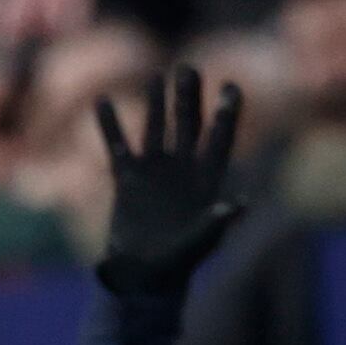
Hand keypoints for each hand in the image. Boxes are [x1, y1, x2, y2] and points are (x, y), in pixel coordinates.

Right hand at [90, 65, 244, 294]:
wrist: (144, 276)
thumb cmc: (178, 262)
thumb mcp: (201, 243)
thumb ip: (217, 221)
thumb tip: (242, 203)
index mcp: (206, 179)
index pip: (219, 139)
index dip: (227, 114)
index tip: (231, 87)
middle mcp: (182, 167)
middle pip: (188, 125)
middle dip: (189, 98)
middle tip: (189, 69)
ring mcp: (154, 170)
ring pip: (156, 128)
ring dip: (155, 103)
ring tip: (156, 76)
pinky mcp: (127, 179)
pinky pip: (118, 146)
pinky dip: (110, 125)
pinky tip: (103, 101)